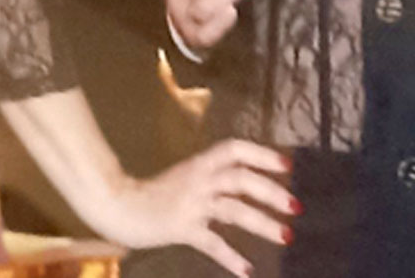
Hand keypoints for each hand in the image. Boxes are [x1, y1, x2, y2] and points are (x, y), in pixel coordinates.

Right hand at [104, 139, 299, 275]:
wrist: (118, 205)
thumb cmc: (157, 191)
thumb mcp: (189, 175)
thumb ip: (216, 176)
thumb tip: (252, 184)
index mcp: (202, 162)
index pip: (236, 149)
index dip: (263, 155)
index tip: (288, 166)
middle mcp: (200, 179)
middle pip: (241, 180)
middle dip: (272, 192)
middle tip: (296, 207)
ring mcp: (191, 204)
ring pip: (234, 210)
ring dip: (262, 223)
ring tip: (286, 236)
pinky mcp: (181, 228)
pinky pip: (211, 243)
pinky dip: (231, 257)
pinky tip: (247, 270)